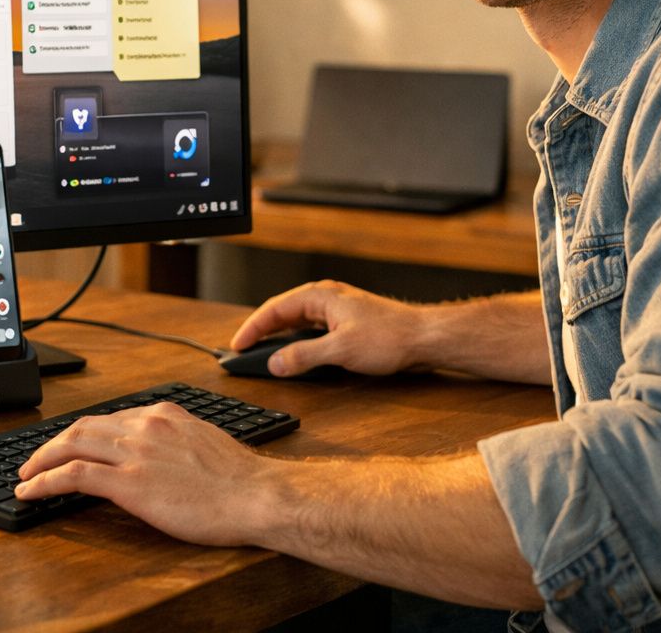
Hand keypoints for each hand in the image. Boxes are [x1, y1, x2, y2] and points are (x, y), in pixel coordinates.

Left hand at [16, 402, 276, 544]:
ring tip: (25, 475)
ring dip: (40, 459)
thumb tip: (158, 453)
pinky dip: (44, 480)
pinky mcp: (129, 482)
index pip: (110, 417)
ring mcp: (135, 452)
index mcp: (163, 414)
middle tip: (36, 459)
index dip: (83, 432)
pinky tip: (30, 491)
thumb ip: (175, 440)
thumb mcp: (204, 442)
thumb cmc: (241, 479)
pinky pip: (73, 475)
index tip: (70, 444)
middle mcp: (145, 425)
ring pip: (71, 444)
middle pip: (83, 426)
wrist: (256, 495)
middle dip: (53, 442)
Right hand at [231, 280, 424, 376]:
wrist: (424, 338)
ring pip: (297, 322)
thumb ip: (304, 356)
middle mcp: (326, 299)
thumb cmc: (390, 337)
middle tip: (242, 351)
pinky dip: (297, 342)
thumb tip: (275, 363)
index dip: (252, 328)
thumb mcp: (340, 350)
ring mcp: (337, 311)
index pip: (274, 309)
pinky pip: (311, 331)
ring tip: (262, 353)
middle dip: (261, 331)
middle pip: (283, 313)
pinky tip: (295, 355)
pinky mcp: (346, 325)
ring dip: (279, 337)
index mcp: (320, 297)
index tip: (236, 346)